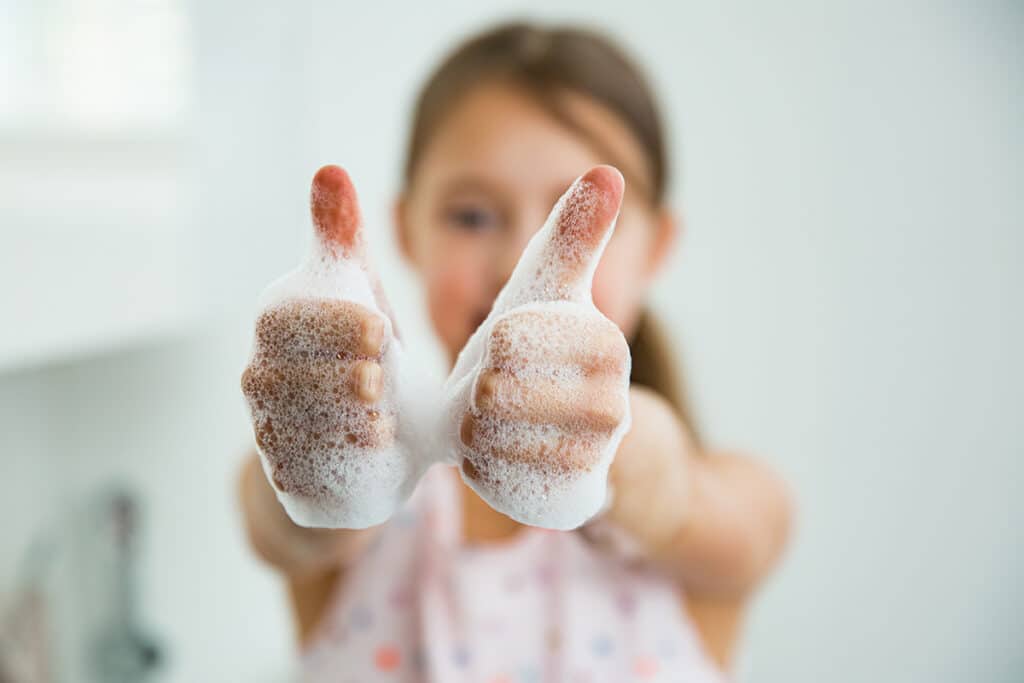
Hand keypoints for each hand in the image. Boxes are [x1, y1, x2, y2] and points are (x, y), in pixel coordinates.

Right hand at [241, 166, 418, 528]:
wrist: (370, 437)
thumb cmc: (363, 351)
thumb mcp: (360, 293)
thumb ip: (342, 240)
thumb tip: (329, 170)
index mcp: (277, 326)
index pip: (282, 319)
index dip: (329, 324)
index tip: (380, 330)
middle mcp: (260, 376)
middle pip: (282, 376)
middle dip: (338, 375)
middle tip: (382, 377)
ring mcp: (270, 430)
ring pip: (291, 426)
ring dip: (342, 418)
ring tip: (383, 415)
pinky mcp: (289, 477)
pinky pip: (302, 471)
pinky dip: (340, 459)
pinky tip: (376, 447)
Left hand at [444, 166, 631, 529]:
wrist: (574, 436)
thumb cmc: (551, 351)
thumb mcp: (555, 291)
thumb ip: (574, 234)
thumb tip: (608, 170)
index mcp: (603, 344)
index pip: (508, 339)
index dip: (487, 347)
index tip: (498, 351)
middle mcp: (610, 404)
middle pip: (496, 394)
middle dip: (474, 392)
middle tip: (485, 392)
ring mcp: (592, 459)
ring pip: (490, 441)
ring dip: (472, 429)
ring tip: (485, 421)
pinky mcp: (570, 500)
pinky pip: (495, 484)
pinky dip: (480, 466)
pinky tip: (492, 453)